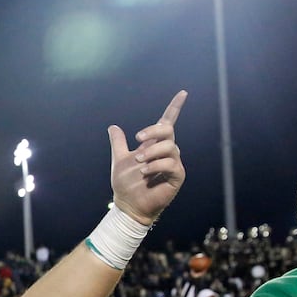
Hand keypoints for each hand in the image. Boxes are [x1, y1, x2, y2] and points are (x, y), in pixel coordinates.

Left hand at [109, 90, 187, 224]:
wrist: (128, 204)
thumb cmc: (126, 184)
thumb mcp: (119, 159)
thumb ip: (118, 143)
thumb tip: (113, 127)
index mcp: (155, 145)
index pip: (167, 122)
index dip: (175, 107)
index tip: (183, 93)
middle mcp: (167, 152)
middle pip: (168, 130)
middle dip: (152, 131)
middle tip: (137, 139)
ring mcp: (174, 164)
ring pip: (169, 147)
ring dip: (151, 152)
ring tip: (138, 164)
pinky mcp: (177, 176)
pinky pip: (171, 164)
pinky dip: (156, 166)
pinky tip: (145, 172)